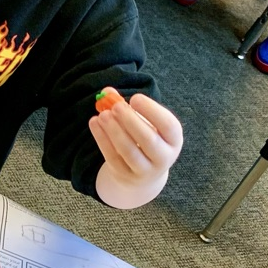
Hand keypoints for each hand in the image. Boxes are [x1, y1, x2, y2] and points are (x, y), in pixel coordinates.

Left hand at [90, 92, 182, 207]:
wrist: (143, 172)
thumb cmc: (145, 137)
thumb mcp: (145, 121)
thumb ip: (128, 105)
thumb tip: (107, 92)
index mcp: (174, 140)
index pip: (168, 126)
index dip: (152, 111)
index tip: (135, 98)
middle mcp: (164, 158)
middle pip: (148, 140)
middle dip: (131, 121)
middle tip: (116, 106)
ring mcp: (144, 170)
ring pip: (129, 151)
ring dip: (114, 131)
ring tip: (103, 115)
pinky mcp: (125, 175)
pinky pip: (112, 157)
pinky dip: (102, 139)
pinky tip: (94, 123)